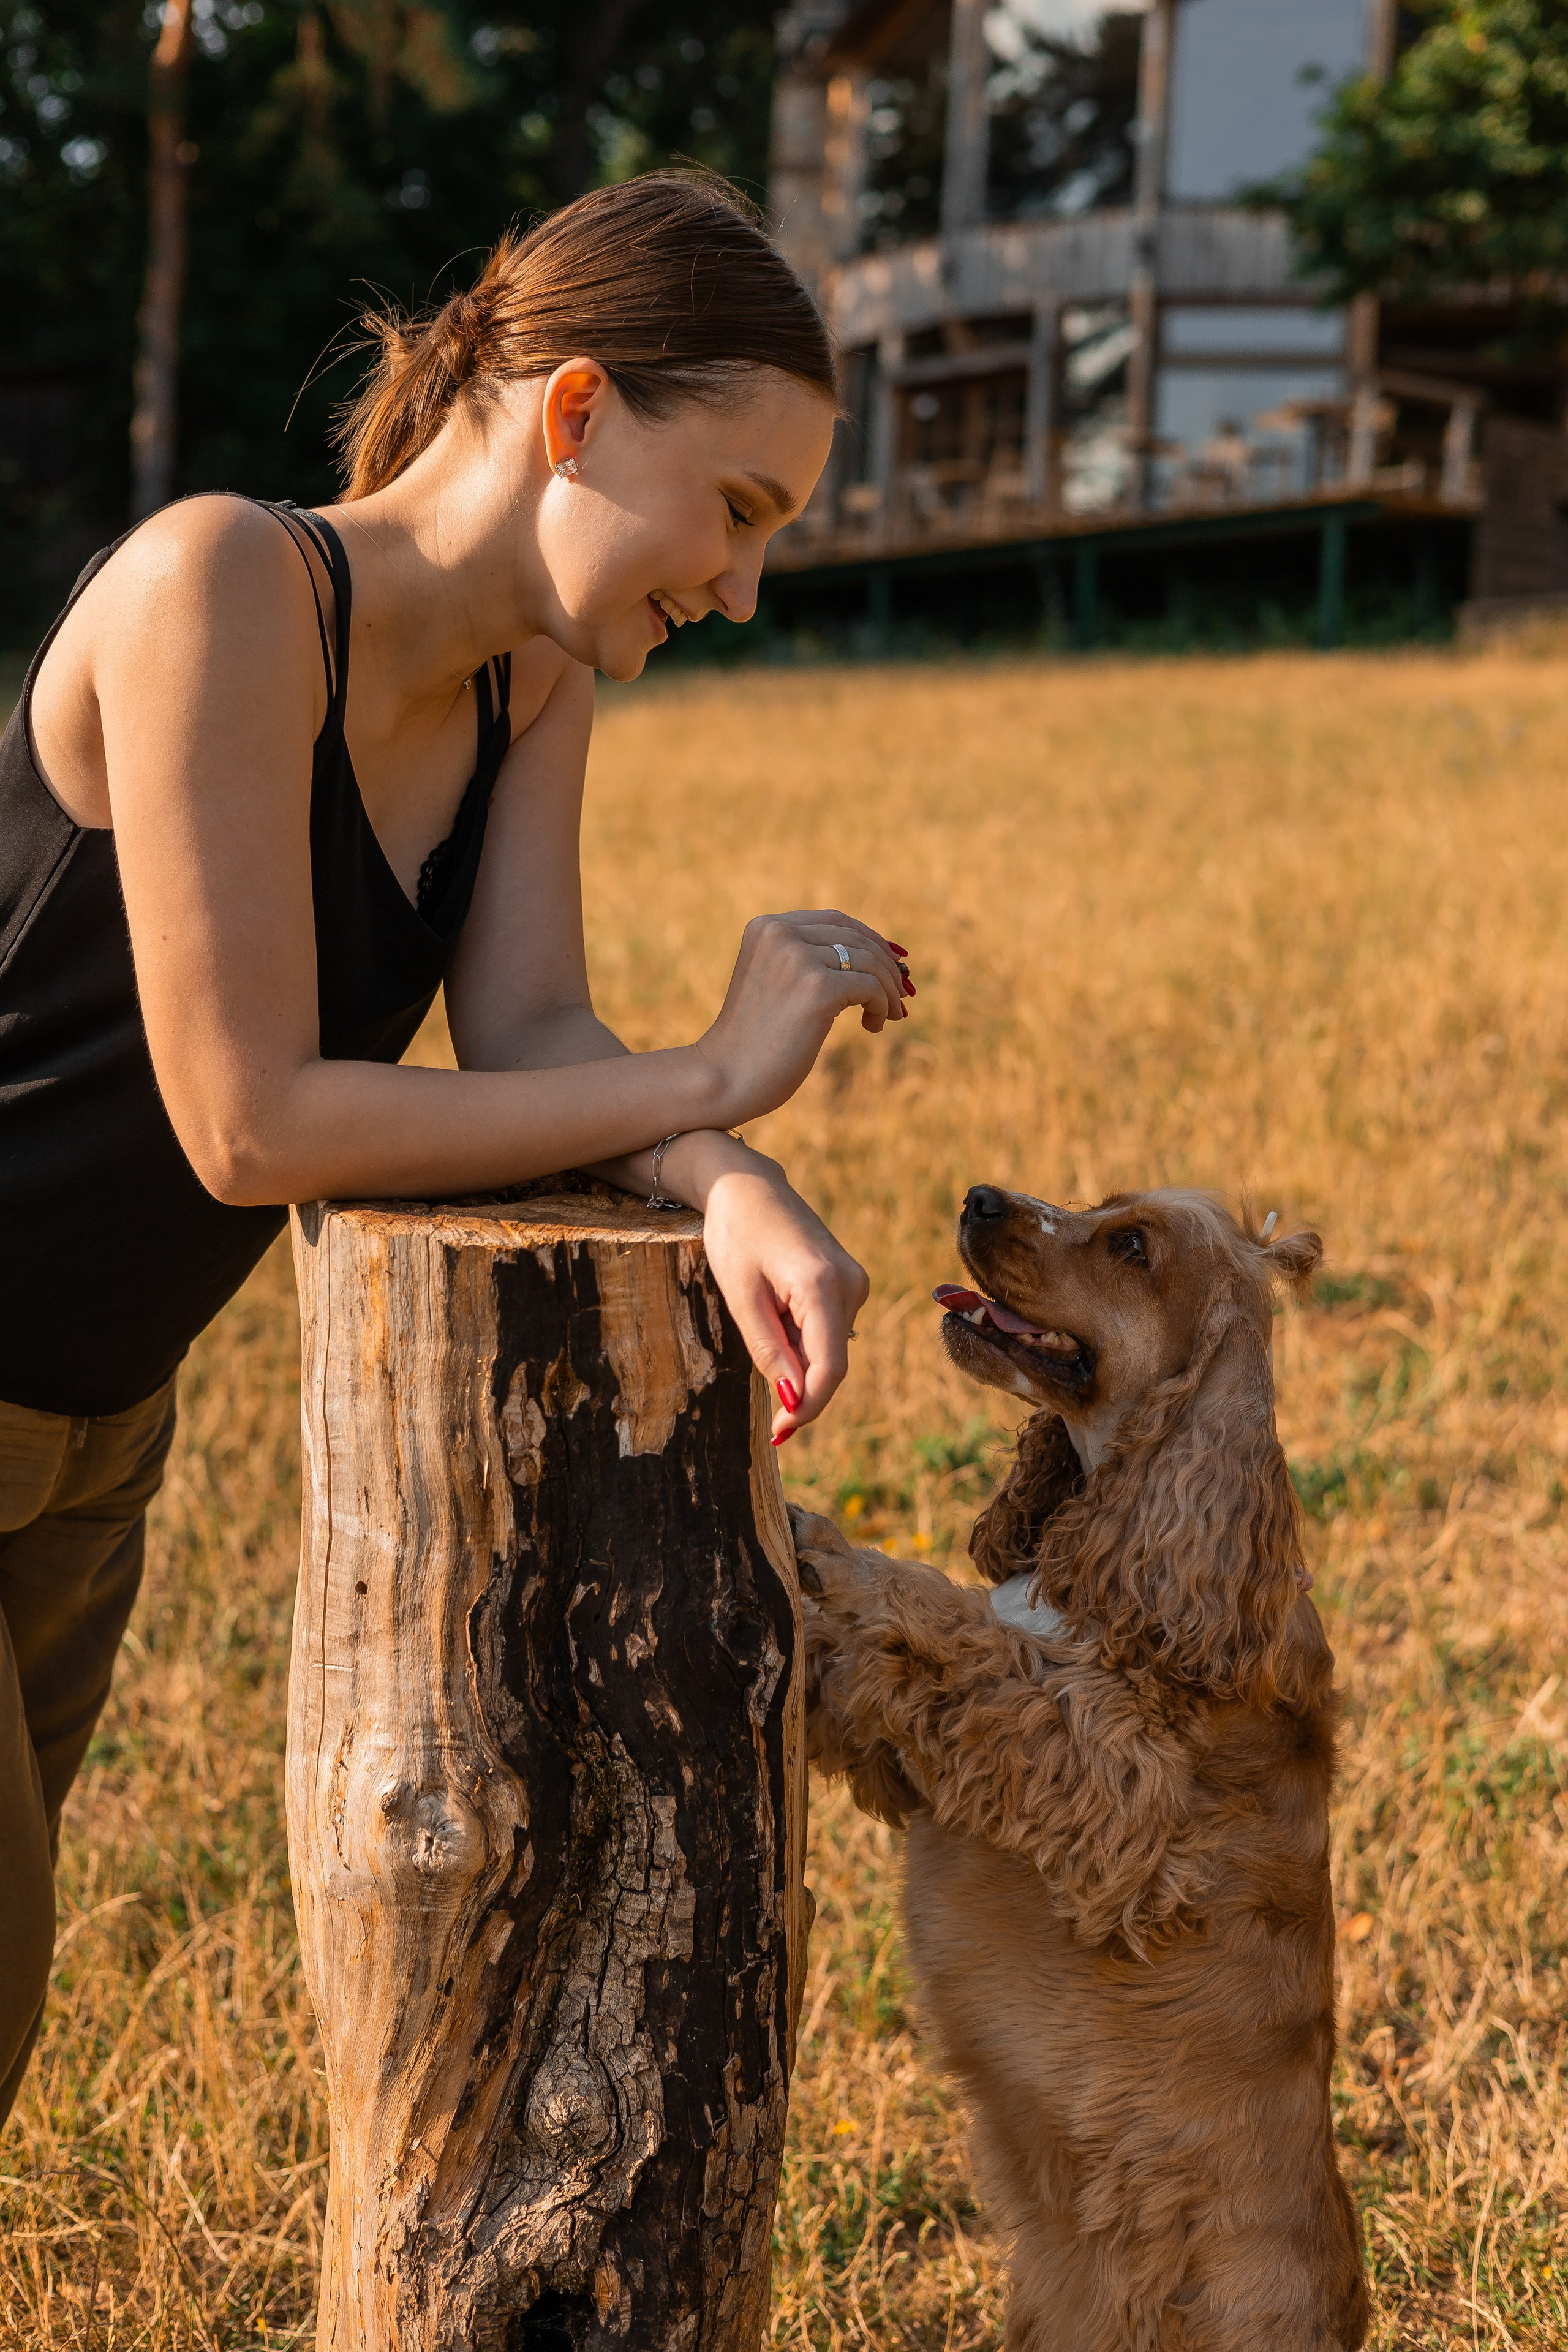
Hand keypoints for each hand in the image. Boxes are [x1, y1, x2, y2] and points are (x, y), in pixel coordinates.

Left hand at [693, 1151, 869, 1443]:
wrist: (748, 1186)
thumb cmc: (737, 1235)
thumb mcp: (741, 1298)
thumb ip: (769, 1351)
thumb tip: (792, 1399)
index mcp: (824, 1285)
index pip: (829, 1368)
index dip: (807, 1406)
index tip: (780, 1430)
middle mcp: (851, 1285)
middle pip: (830, 1362)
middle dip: (798, 1386)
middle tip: (762, 1401)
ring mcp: (855, 1284)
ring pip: (828, 1349)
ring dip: (796, 1358)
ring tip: (759, 1318)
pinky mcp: (849, 1284)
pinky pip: (827, 1331)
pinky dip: (801, 1340)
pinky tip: (774, 1313)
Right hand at [697, 911, 912, 1131]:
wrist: (724, 1078)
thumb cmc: (754, 1041)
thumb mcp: (778, 984)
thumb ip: (811, 960)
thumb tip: (885, 953)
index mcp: (765, 927)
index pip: (834, 921)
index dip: (869, 940)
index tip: (890, 965)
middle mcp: (779, 934)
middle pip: (855, 937)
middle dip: (886, 966)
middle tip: (900, 995)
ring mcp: (796, 959)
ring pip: (868, 962)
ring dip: (887, 990)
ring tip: (887, 1015)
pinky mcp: (816, 988)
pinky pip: (870, 987)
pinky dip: (882, 1006)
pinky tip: (873, 1026)